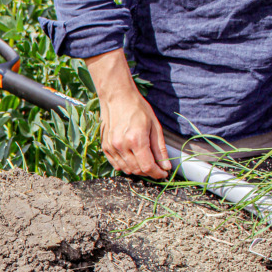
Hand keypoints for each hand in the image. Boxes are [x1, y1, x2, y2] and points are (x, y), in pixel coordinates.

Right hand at [85, 49, 171, 179]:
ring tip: (145, 162)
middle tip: (156, 168)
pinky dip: (126, 166)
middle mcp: (122, 146)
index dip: (157, 173)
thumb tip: (166, 166)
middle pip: (137, 170)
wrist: (117, 98)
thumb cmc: (137, 108)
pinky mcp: (105, 147)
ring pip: (126, 169)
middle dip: (149, 172)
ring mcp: (112, 147)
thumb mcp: (154, 126)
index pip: (148, 166)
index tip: (163, 173)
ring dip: (138, 170)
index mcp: (136, 140)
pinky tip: (133, 159)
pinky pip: (116, 165)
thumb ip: (159, 148)